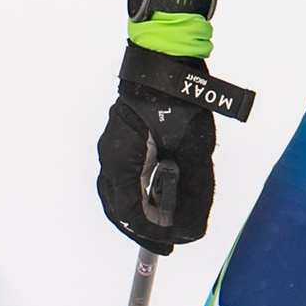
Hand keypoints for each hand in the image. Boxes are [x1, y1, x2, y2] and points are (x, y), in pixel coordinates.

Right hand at [95, 44, 253, 250]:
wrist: (167, 61)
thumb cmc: (179, 102)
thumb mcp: (195, 153)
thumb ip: (195, 193)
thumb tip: (192, 231)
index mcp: (121, 160)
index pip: (129, 212)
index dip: (151, 234)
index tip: (172, 244)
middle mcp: (111, 156)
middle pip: (117, 207)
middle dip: (141, 229)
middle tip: (166, 244)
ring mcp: (113, 146)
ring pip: (117, 193)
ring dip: (138, 212)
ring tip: (162, 225)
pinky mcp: (123, 139)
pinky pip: (124, 177)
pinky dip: (139, 193)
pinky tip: (157, 196)